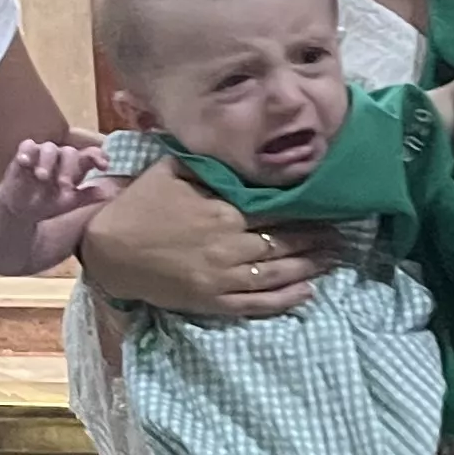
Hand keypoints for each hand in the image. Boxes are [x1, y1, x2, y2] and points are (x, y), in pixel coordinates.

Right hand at [0, 136, 109, 279]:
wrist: (21, 210)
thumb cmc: (46, 204)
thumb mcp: (67, 203)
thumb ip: (86, 197)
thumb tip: (108, 193)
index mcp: (75, 167)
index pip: (90, 155)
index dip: (99, 157)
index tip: (104, 166)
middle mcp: (60, 157)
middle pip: (70, 152)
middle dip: (68, 168)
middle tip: (64, 184)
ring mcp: (42, 154)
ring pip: (49, 147)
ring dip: (47, 162)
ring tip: (42, 178)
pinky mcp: (24, 154)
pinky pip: (27, 146)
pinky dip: (26, 153)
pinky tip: (24, 162)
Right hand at [80, 162, 337, 318]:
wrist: (108, 250)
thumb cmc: (139, 206)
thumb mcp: (171, 170)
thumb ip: (208, 163)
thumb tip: (238, 150)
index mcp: (222, 211)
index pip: (278, 210)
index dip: (309, 210)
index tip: (332, 206)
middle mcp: (229, 246)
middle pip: (286, 242)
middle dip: (318, 239)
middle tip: (345, 236)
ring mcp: (222, 278)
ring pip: (278, 274)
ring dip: (311, 268)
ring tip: (334, 261)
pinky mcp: (212, 301)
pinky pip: (257, 304)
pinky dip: (285, 300)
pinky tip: (307, 294)